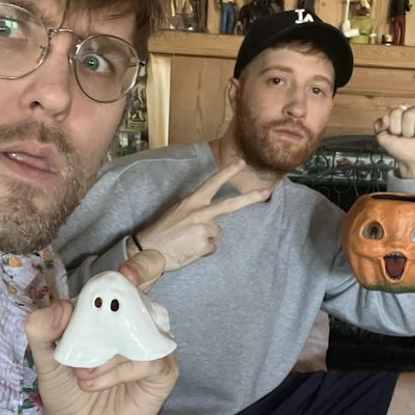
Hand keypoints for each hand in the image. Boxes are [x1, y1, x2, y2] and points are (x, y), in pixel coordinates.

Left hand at [25, 250, 177, 414]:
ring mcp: (152, 346)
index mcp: (113, 310)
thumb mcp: (45, 357)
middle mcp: (137, 323)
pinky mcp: (161, 373)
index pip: (138, 276)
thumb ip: (42, 329)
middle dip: (133, 288)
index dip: (140, 267)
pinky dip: (118, 370)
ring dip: (108, 348)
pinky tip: (94, 382)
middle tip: (116, 296)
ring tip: (81, 370)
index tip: (125, 272)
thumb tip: (62, 307)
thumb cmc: (66, 390)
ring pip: (142, 328)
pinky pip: (148, 360)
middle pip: (149, 293)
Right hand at [132, 159, 269, 270]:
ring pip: (217, 233)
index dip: (227, 173)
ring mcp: (204, 229)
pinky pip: (211, 248)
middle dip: (250, 198)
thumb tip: (210, 219)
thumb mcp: (177, 212)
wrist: (149, 250)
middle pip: (230, 205)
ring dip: (206, 238)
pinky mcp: (205, 245)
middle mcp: (200, 213)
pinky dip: (202, 251)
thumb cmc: (161, 232)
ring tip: (188, 240)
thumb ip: (195, 211)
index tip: (241, 163)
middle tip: (266, 192)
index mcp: (192, 202)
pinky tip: (189, 249)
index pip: (212, 183)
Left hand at [373, 104, 414, 177]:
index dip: (395, 127)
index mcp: (403, 112)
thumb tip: (386, 117)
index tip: (397, 135)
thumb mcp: (383, 138)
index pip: (396, 111)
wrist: (413, 164)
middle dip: (406, 130)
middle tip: (409, 137)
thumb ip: (379, 126)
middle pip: (409, 113)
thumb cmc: (401, 150)